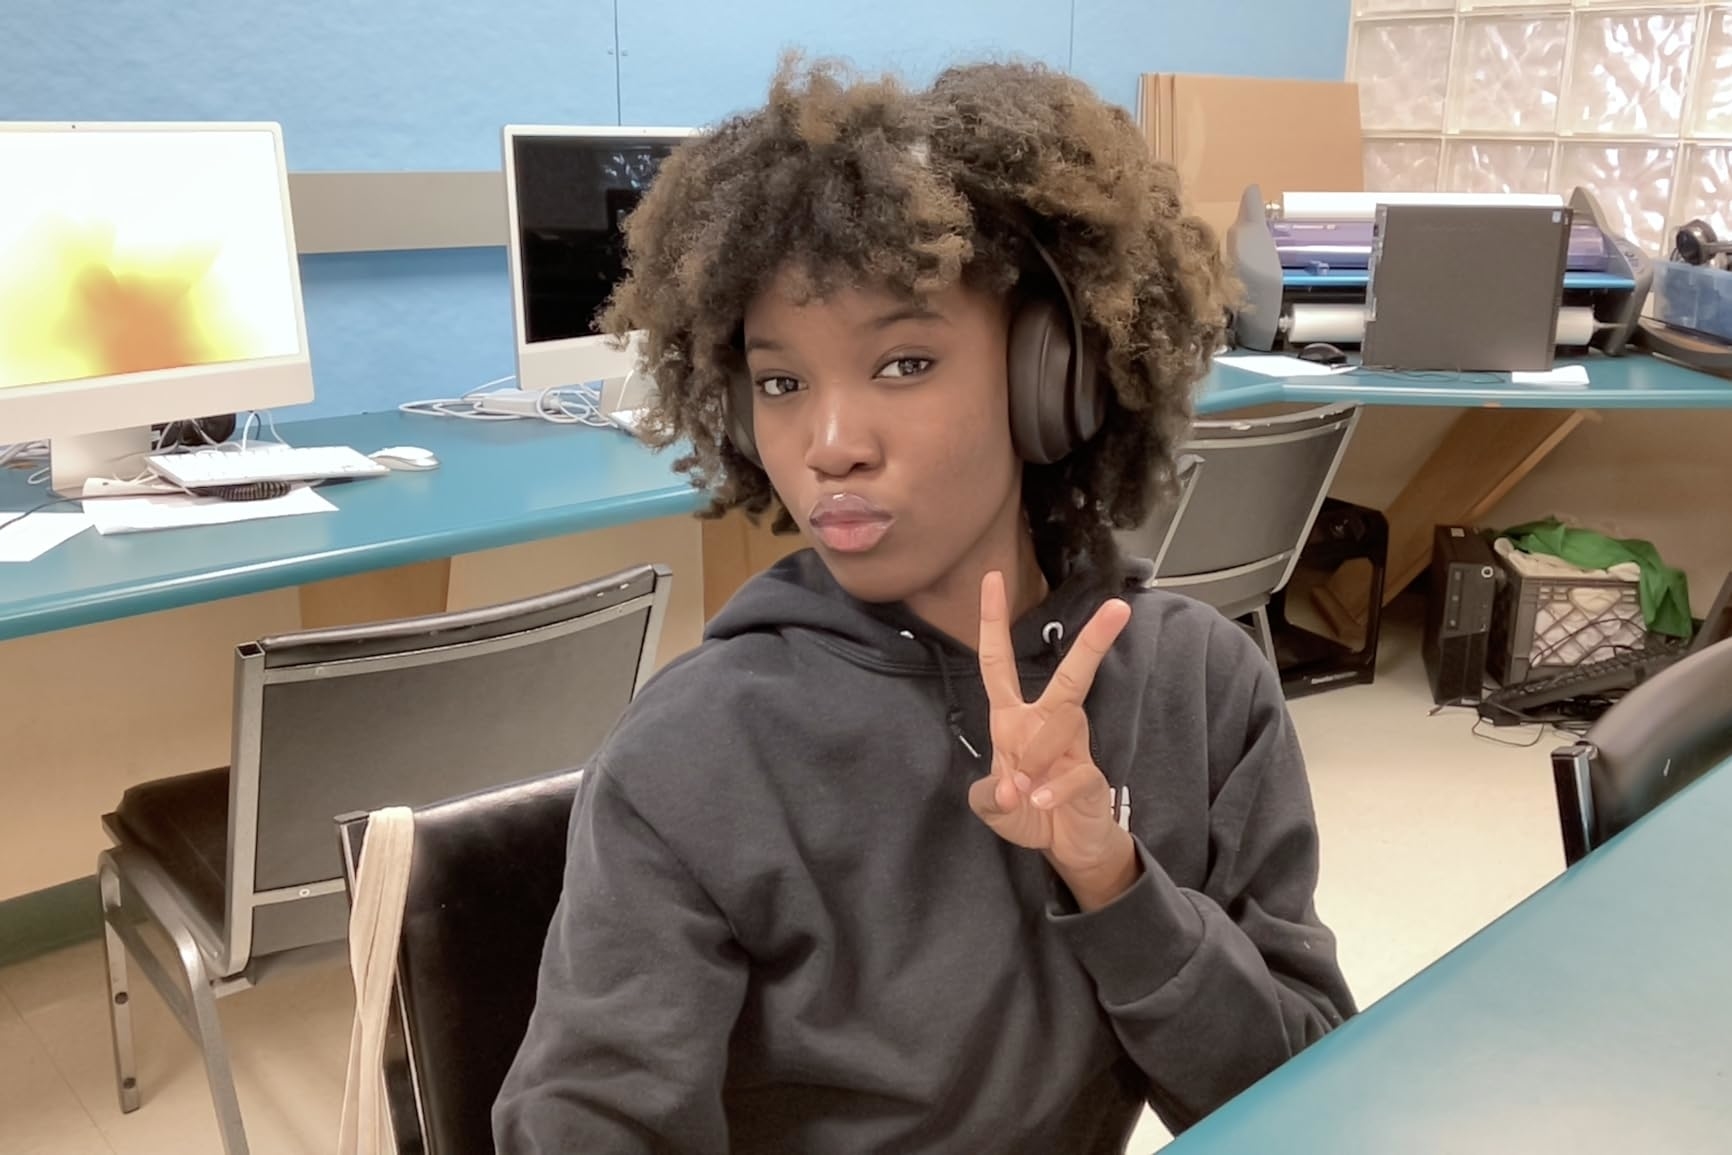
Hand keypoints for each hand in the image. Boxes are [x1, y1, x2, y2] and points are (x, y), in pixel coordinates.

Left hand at [967, 572, 1139, 909]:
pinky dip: (1052, 790)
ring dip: (1033, 760)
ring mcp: (1073, 747)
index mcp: (1014, 719)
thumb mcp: (992, 805)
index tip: (991, 578)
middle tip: (1119, 607)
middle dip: (1093, 643)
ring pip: (1061, 727)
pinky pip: (1073, 775)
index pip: (998, 663)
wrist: (1067, 847)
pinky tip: (1040, 802)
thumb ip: (988, 794)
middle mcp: (1046, 723)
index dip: (993, 623)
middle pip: (1070, 677)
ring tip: (1020, 792)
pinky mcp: (1091, 777)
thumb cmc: (1029, 811)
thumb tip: (1007, 786)